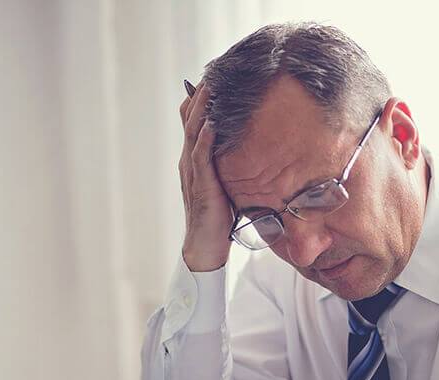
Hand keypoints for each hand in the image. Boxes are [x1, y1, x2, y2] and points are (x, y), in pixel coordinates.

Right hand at [178, 82, 233, 271]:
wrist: (205, 246)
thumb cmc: (218, 218)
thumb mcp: (225, 185)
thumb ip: (230, 167)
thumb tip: (249, 152)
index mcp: (194, 161)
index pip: (193, 124)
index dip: (198, 102)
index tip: (210, 81)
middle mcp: (189, 162)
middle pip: (191, 121)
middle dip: (199, 97)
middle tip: (209, 74)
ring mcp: (193, 173)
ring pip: (194, 133)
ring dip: (201, 110)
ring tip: (208, 88)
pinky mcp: (201, 185)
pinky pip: (201, 157)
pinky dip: (206, 139)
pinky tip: (212, 123)